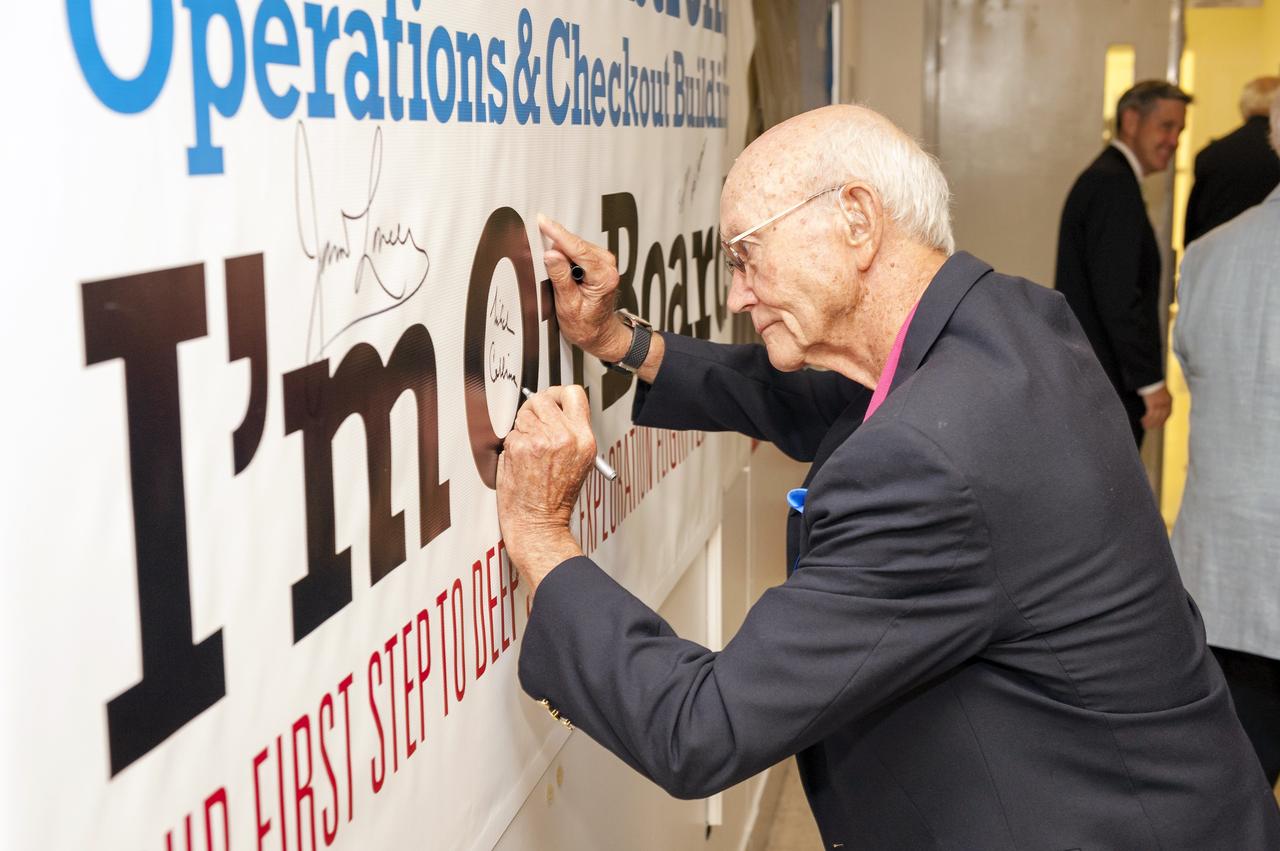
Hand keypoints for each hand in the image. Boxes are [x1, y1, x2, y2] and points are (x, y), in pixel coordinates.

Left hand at [496, 386, 592, 593]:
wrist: (539, 523)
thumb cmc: (555, 498)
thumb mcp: (580, 462)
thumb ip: (572, 432)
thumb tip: (555, 409)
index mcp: (584, 439)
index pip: (573, 393)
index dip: (558, 394)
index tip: (552, 401)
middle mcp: (565, 437)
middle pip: (544, 398)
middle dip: (536, 409)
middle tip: (535, 427)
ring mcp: (541, 440)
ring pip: (524, 412)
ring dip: (523, 427)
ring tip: (530, 450)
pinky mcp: (520, 446)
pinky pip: (512, 432)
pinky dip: (513, 444)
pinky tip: (521, 461)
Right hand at [538, 215, 630, 361]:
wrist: (600, 334)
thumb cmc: (586, 325)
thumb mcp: (567, 305)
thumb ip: (560, 277)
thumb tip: (551, 254)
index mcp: (603, 277)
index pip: (577, 248)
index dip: (557, 233)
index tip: (543, 222)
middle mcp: (608, 266)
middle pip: (576, 245)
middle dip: (556, 246)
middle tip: (541, 254)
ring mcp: (605, 263)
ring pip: (576, 247)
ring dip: (561, 253)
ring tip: (557, 276)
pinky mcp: (599, 263)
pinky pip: (578, 252)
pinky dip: (567, 256)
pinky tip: (562, 269)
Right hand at [1141, 385, 1171, 430]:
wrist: (1151, 378)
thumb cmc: (1154, 384)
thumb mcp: (1161, 392)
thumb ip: (1162, 399)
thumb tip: (1156, 406)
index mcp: (1170, 400)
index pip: (1168, 414)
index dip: (1163, 420)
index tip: (1159, 424)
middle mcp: (1167, 403)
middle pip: (1162, 417)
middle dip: (1156, 423)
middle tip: (1151, 427)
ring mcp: (1160, 404)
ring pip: (1156, 417)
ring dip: (1150, 423)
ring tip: (1145, 426)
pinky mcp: (1153, 404)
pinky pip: (1150, 415)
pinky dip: (1146, 419)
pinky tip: (1142, 421)